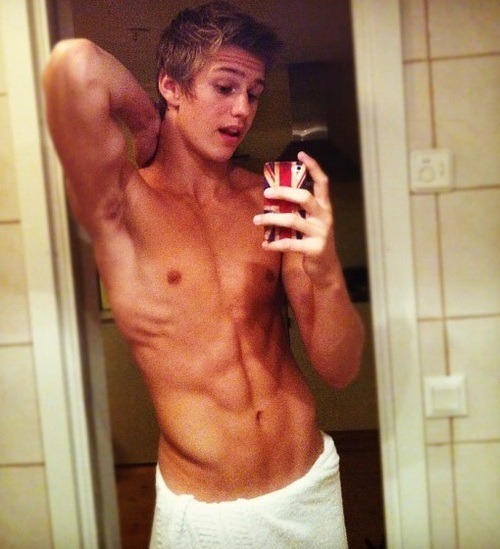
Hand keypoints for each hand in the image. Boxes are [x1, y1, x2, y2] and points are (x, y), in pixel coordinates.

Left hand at [253, 151, 337, 286]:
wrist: (326, 268)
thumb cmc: (313, 240)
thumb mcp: (311, 222)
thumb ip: (299, 209)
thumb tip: (275, 195)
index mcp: (324, 207)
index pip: (323, 182)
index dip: (314, 167)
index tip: (301, 154)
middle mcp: (324, 217)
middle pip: (305, 198)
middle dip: (284, 192)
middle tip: (266, 193)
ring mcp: (320, 233)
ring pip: (293, 221)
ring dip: (272, 219)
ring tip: (256, 219)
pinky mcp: (314, 249)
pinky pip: (290, 244)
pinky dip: (275, 244)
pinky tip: (265, 244)